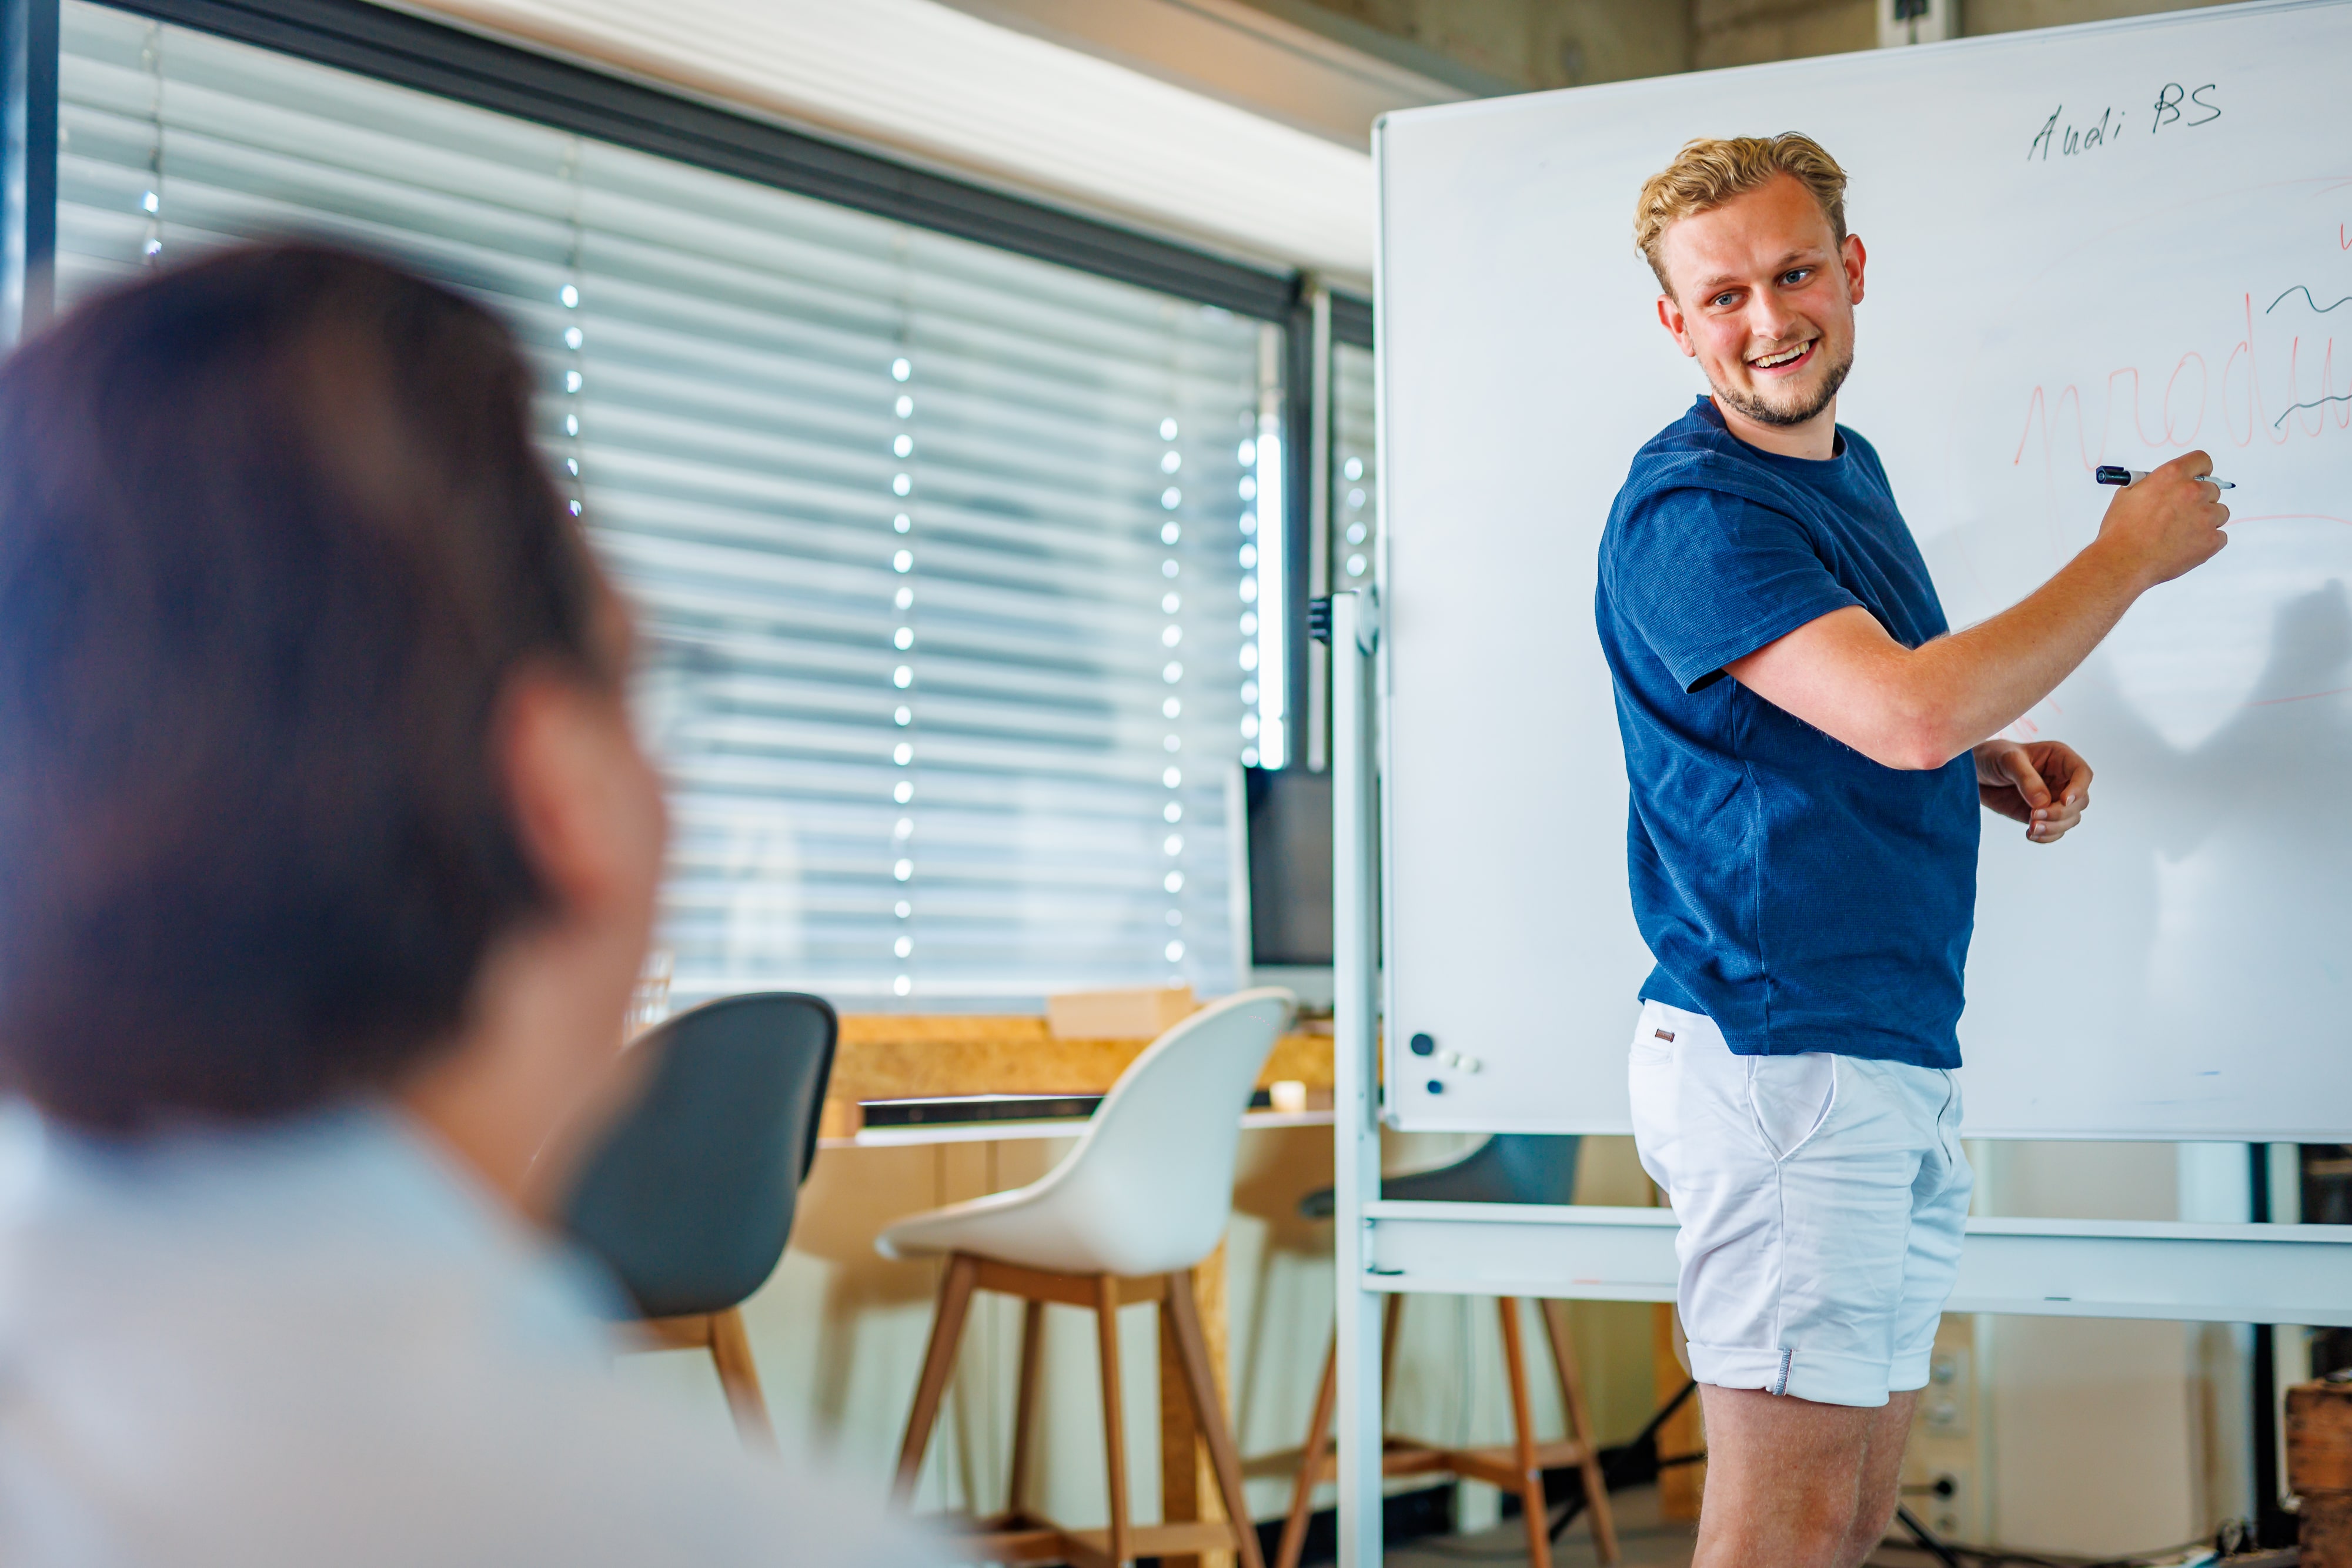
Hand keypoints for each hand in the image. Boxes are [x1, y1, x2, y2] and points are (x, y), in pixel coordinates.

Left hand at [1975, 739, 2090, 843]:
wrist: (1973, 772)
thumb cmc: (1992, 757)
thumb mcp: (2008, 760)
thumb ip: (2026, 778)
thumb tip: (2043, 802)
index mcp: (2060, 759)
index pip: (2082, 774)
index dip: (2078, 789)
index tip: (2063, 801)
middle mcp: (2061, 780)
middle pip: (2079, 802)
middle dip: (2061, 813)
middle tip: (2034, 815)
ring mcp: (2053, 799)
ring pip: (2070, 819)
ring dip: (2054, 827)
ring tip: (2031, 828)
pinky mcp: (2041, 815)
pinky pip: (2054, 830)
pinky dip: (2046, 836)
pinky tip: (2030, 834)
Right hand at [2093, 450, 2230, 588]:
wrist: (2123, 562)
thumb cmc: (2121, 532)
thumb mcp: (2127, 495)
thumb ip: (2150, 485)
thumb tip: (2160, 485)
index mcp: (2172, 476)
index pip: (2201, 460)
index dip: (2200, 470)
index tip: (2199, 477)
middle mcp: (2192, 492)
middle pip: (2212, 489)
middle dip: (2199, 500)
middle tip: (2181, 515)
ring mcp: (2206, 516)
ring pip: (2219, 513)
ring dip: (2206, 520)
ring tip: (2182, 534)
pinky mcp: (2212, 540)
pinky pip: (2220, 537)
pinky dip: (2207, 542)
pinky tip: (2186, 547)